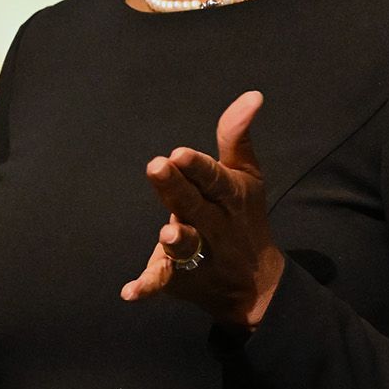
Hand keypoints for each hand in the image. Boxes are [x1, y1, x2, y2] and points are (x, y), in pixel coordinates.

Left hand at [119, 90, 286, 327]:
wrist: (257, 283)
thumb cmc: (243, 215)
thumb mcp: (246, 176)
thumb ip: (236, 137)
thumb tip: (252, 96)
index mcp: (229, 196)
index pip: (215, 178)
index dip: (199, 167)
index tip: (181, 152)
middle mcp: (215, 225)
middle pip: (194, 205)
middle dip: (177, 188)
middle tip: (158, 165)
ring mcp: (199, 254)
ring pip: (186, 247)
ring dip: (177, 241)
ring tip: (165, 235)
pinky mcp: (180, 277)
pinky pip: (163, 282)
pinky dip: (147, 287)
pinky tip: (131, 292)